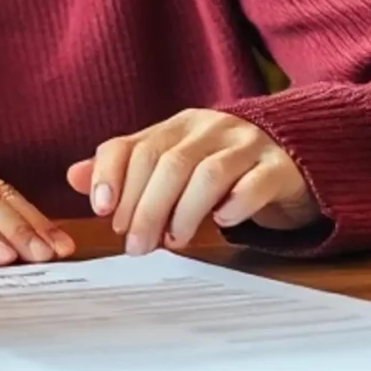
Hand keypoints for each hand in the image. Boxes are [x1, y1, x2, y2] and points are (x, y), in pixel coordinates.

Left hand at [68, 109, 316, 254]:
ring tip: (173, 241)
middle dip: (145, 207)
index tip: (102, 211)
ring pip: (207, 174)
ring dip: (183, 212)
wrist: (295, 157)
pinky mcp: (280, 168)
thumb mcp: (172, 162)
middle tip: (135, 244)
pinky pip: (254, 185)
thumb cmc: (223, 167)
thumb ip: (127, 169)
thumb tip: (74, 176)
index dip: (112, 176)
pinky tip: (221, 224)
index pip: (133, 145)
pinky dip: (234, 206)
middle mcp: (211, 128)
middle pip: (167, 163)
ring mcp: (248, 145)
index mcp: (178, 126)